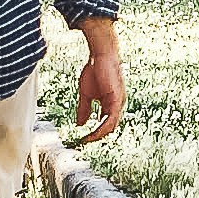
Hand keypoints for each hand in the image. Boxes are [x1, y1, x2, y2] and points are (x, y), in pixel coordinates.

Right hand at [72, 18, 126, 138]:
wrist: (101, 55)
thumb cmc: (95, 70)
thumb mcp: (86, 94)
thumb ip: (84, 109)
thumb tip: (80, 124)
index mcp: (110, 105)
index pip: (104, 124)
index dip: (95, 133)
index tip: (83, 139)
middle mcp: (117, 106)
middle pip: (110, 128)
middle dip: (97, 137)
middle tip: (85, 142)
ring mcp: (119, 103)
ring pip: (111, 126)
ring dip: (99, 134)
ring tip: (88, 140)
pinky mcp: (117, 99)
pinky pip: (111, 118)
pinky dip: (103, 127)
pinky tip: (94, 131)